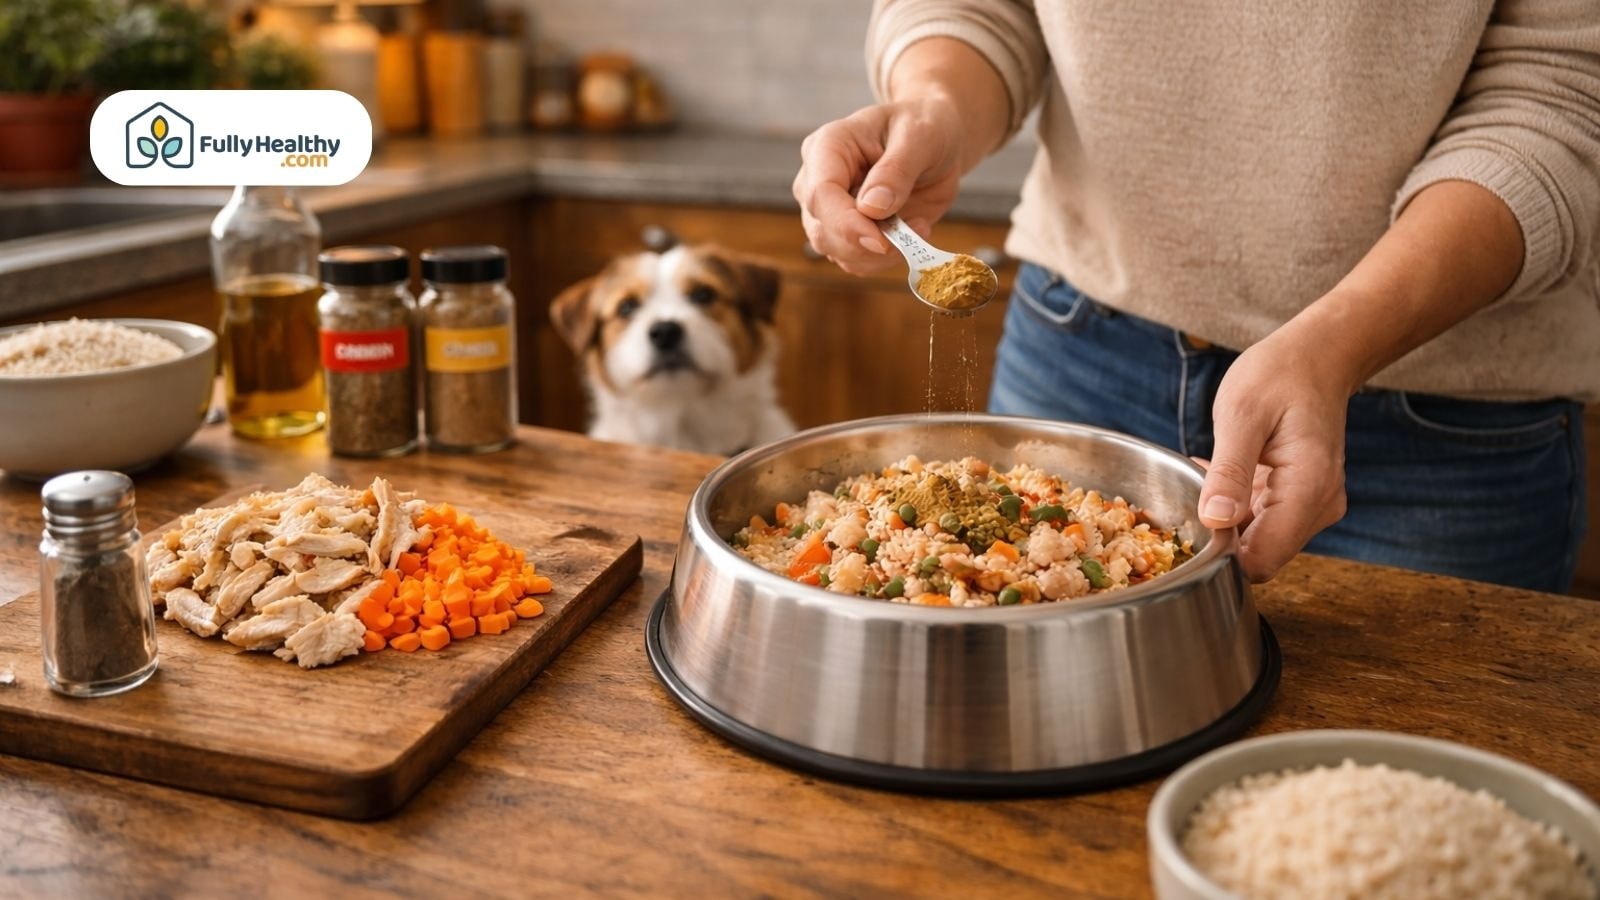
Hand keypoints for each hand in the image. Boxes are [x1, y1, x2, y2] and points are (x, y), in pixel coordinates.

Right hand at [793, 98, 966, 275]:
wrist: (935, 141)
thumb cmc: (925, 127)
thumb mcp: (921, 136)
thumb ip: (896, 170)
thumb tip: (871, 208)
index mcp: (828, 147)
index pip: (820, 194)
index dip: (847, 224)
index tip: (883, 242)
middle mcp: (817, 180)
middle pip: (823, 230)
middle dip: (868, 244)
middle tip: (917, 228)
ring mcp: (828, 210)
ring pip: (838, 252)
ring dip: (881, 254)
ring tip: (919, 225)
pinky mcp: (846, 232)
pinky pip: (857, 261)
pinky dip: (887, 259)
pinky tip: (912, 233)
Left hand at [1196, 324, 1353, 581]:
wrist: (1317, 357)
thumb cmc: (1280, 376)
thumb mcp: (1242, 414)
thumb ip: (1229, 471)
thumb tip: (1216, 520)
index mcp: (1308, 490)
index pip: (1262, 560)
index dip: (1221, 554)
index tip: (1191, 525)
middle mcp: (1318, 508)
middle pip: (1259, 555)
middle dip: (1219, 535)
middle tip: (1192, 490)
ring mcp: (1312, 507)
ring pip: (1257, 540)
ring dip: (1225, 518)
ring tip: (1210, 473)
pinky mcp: (1302, 501)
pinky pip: (1261, 521)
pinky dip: (1235, 505)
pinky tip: (1221, 474)